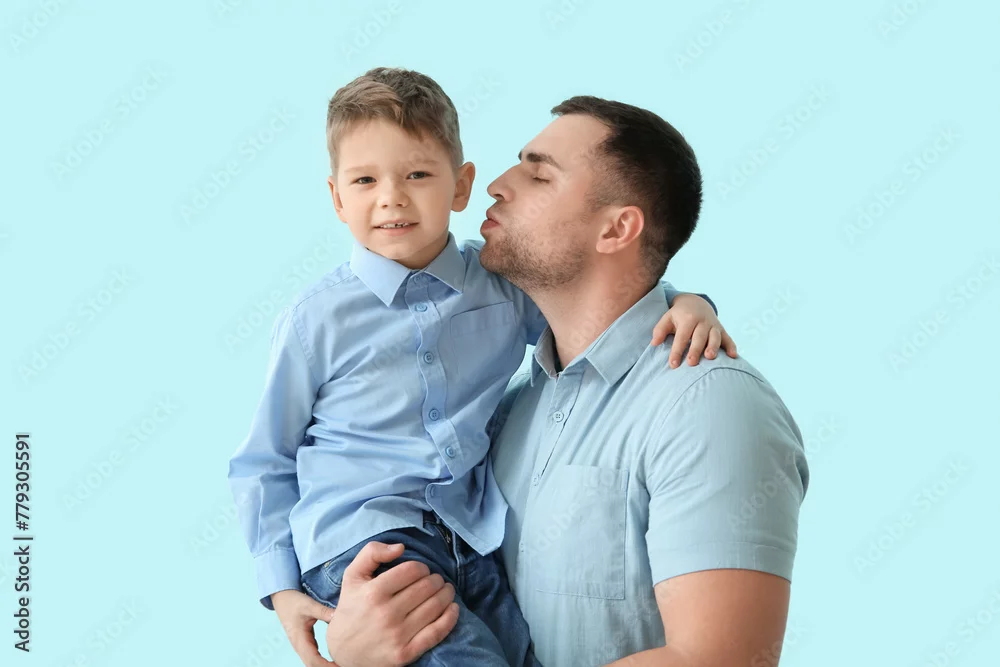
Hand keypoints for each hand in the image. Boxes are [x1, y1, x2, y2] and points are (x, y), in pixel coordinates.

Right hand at [271, 589, 336, 666]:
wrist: (281, 598)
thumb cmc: (294, 602)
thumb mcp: (309, 605)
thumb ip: (323, 611)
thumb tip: (339, 616)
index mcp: (300, 639)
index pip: (313, 659)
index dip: (325, 666)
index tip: (339, 666)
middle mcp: (299, 645)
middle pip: (312, 665)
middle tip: (345, 666)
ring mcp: (301, 645)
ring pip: (312, 662)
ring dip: (325, 666)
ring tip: (342, 665)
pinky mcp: (305, 642)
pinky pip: (314, 656)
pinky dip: (323, 661)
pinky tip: (335, 661)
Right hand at [326, 542, 458, 666]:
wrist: (344, 652)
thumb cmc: (352, 608)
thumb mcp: (353, 576)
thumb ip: (372, 552)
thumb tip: (401, 547)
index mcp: (373, 592)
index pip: (412, 570)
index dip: (421, 567)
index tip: (421, 571)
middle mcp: (385, 614)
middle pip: (426, 587)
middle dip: (436, 580)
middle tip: (436, 580)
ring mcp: (397, 636)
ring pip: (435, 606)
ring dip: (446, 594)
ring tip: (446, 590)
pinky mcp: (405, 653)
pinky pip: (437, 632)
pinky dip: (450, 617)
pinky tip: (453, 608)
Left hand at [650, 294, 737, 367]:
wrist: (696, 302)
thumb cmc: (679, 315)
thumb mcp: (667, 318)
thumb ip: (660, 330)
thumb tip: (654, 343)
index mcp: (688, 319)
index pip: (682, 336)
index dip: (677, 350)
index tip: (673, 364)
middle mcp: (702, 322)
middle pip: (699, 337)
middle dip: (695, 350)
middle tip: (691, 363)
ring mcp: (714, 326)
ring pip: (715, 337)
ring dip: (713, 347)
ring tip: (710, 357)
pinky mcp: (722, 330)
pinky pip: (728, 338)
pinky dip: (732, 347)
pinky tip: (733, 356)